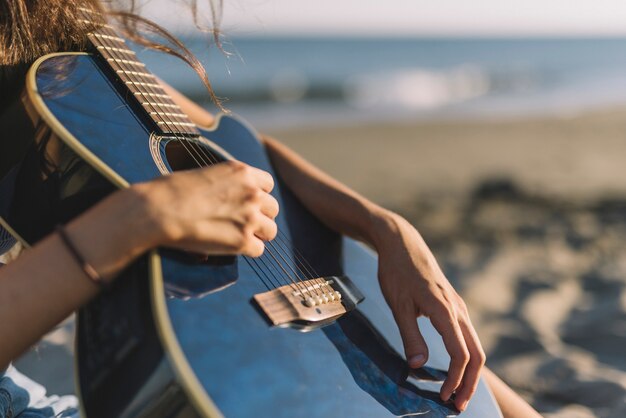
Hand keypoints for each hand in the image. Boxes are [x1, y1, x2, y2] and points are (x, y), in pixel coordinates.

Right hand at [133, 161, 278, 256]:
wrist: (159, 210)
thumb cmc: (172, 191)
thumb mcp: (207, 173)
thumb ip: (229, 183)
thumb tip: (233, 197)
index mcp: (243, 172)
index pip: (268, 185)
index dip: (257, 196)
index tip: (244, 203)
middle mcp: (252, 193)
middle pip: (273, 208)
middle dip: (259, 216)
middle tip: (240, 223)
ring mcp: (250, 218)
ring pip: (271, 230)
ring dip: (257, 235)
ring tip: (236, 236)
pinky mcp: (242, 241)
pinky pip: (259, 250)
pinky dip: (246, 251)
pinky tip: (229, 247)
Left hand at [374, 213, 484, 411]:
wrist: (403, 244)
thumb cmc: (397, 272)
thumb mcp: (398, 304)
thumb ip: (410, 335)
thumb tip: (418, 366)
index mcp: (445, 310)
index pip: (460, 354)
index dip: (454, 380)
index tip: (442, 398)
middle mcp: (458, 309)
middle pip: (476, 354)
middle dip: (470, 383)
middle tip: (457, 406)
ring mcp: (458, 306)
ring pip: (474, 345)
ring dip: (469, 372)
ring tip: (457, 393)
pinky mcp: (453, 305)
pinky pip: (467, 336)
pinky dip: (466, 357)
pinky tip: (455, 368)